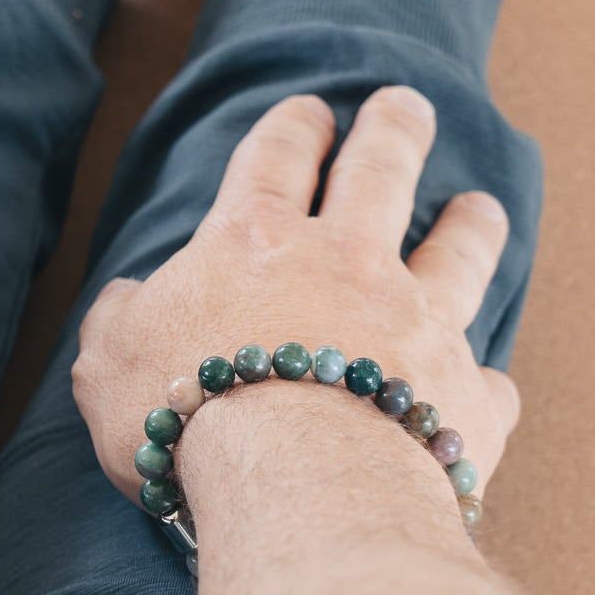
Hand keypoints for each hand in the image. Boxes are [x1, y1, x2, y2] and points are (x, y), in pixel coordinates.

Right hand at [74, 88, 519, 506]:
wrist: (299, 489)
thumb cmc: (189, 420)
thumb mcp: (110, 360)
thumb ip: (119, 320)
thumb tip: (125, 300)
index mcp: (256, 242)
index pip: (276, 159)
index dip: (293, 128)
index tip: (312, 109)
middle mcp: (348, 265)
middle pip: (380, 174)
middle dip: (393, 131)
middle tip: (407, 105)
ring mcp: (417, 324)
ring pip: (457, 256)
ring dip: (470, 227)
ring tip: (481, 208)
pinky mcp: (462, 396)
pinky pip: (482, 384)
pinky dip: (481, 384)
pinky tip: (484, 387)